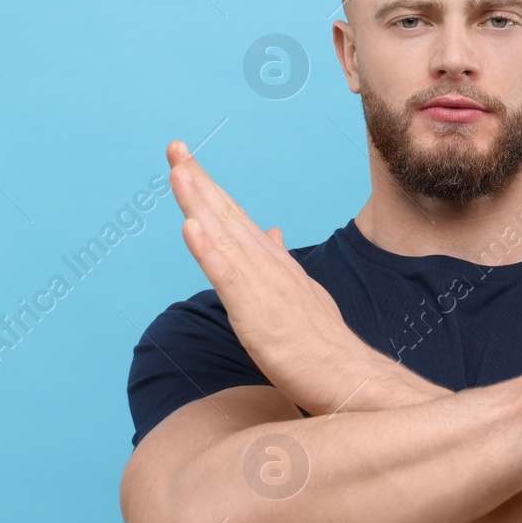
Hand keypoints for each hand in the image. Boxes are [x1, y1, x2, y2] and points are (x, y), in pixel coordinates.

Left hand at [165, 140, 371, 415]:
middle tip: (174, 147)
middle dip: (198, 180)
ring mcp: (262, 284)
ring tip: (178, 170)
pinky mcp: (256, 310)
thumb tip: (270, 231)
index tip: (185, 162)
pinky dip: (207, 248)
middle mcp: (267, 264)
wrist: (347, 375)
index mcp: (272, 263)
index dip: (209, 189)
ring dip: (199, 201)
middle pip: (227, 214)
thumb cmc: (321, 343)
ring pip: (224, 235)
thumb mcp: (300, 293)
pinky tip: (190, 225)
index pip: (235, 218)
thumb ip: (280, 262)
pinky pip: (227, 275)